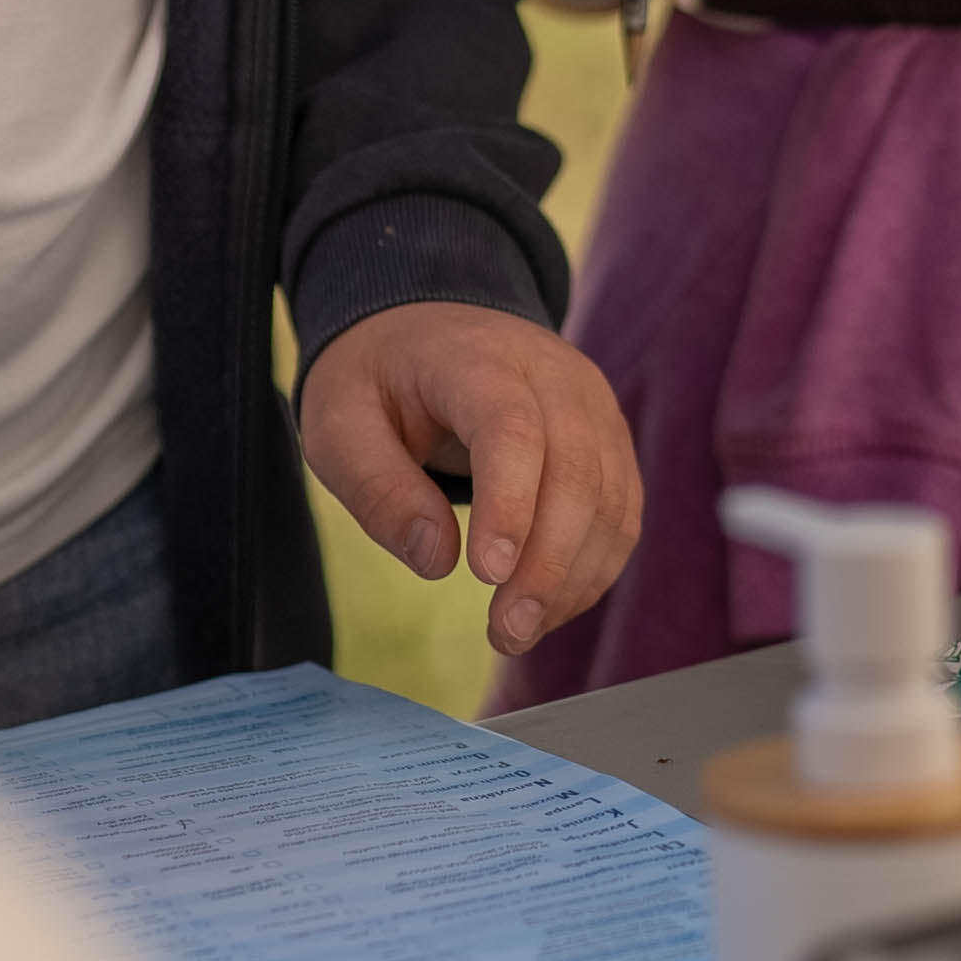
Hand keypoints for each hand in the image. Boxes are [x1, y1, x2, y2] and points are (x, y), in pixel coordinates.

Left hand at [298, 304, 641, 662]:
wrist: (427, 328)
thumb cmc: (378, 382)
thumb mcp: (339, 425)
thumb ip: (378, 490)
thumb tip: (437, 562)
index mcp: (477, 358)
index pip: (512, 428)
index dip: (509, 504)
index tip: (487, 575)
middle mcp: (552, 374)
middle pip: (577, 471)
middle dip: (548, 564)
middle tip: (506, 632)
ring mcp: (591, 405)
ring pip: (611, 499)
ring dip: (573, 579)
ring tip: (518, 632)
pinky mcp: (608, 440)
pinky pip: (621, 512)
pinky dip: (592, 569)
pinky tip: (546, 607)